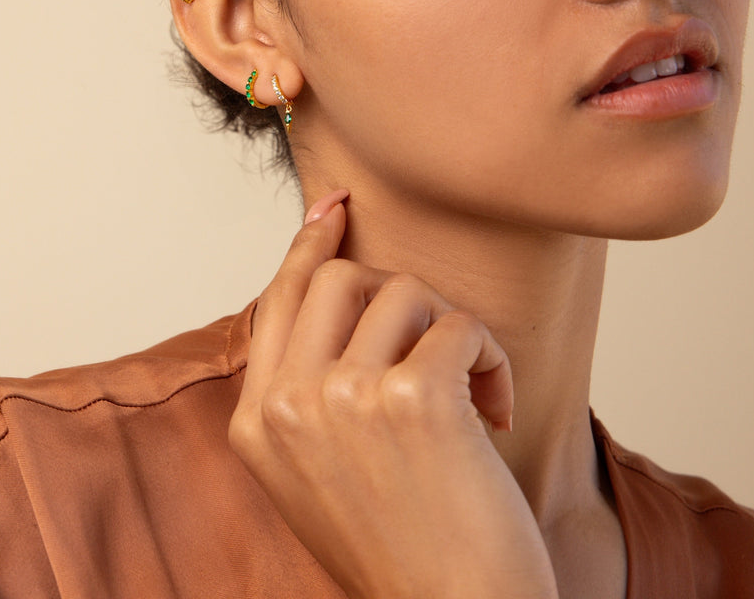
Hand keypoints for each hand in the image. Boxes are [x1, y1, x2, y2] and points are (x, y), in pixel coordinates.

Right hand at [229, 191, 558, 598]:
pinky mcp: (411, 399)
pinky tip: (496, 412)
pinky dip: (493, 358)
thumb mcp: (318, 470)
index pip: (277, 299)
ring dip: (451, 329)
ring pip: (403, 290)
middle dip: (398, 294)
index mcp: (257, 423)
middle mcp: (288, 406)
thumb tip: (335, 289)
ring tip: (472, 391)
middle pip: (337, 277)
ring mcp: (343, 399)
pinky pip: (460, 326)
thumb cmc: (403, 546)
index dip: (307, 244)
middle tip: (435, 340)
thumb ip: (308, 388)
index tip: (336, 207)